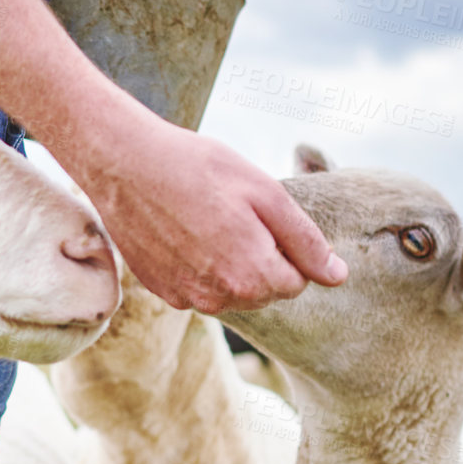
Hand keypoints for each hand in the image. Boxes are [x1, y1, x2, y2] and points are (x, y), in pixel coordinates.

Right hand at [54, 112, 347, 313]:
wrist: (124, 165)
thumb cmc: (199, 168)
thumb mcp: (266, 194)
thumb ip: (306, 241)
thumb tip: (338, 277)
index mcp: (252, 275)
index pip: (297, 283)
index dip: (287, 249)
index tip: (262, 218)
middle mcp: (219, 297)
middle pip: (265, 293)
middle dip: (261, 260)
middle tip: (233, 216)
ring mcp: (187, 298)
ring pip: (232, 294)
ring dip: (231, 266)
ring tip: (208, 223)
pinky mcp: (163, 292)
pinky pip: (200, 290)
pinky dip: (200, 268)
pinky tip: (184, 234)